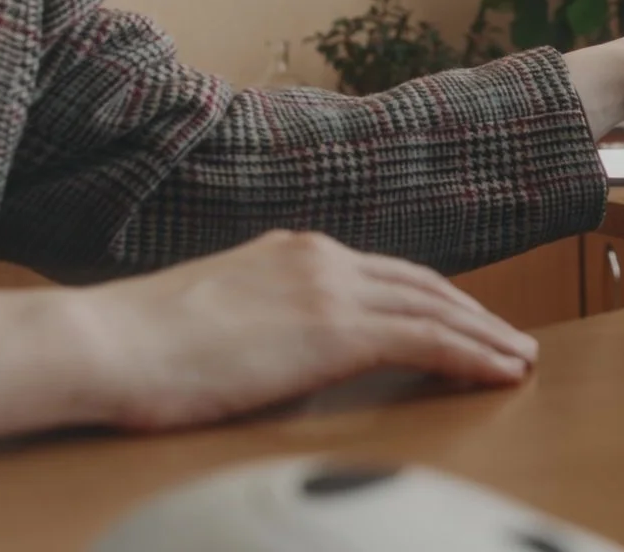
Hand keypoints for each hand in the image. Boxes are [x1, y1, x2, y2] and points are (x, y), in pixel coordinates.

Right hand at [73, 231, 536, 429]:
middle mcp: (319, 256)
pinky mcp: (335, 328)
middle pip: (421, 284)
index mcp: (289, 251)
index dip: (429, 298)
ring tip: (519, 359)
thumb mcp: (212, 318)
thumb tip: (278, 354)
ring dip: (485, 334)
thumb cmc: (135, 347)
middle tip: (509, 340)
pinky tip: (501, 373)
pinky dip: (473, 354)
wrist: (104, 344)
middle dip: (471, 312)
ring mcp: (329, 286)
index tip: (461, 319)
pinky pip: (428, 339)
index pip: (381, 273)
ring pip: (436, 307)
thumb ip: (259, 323)